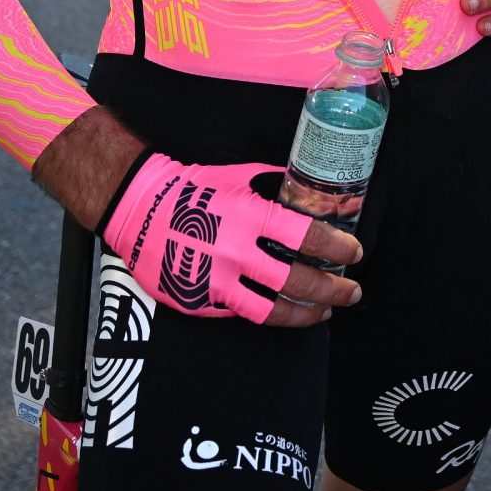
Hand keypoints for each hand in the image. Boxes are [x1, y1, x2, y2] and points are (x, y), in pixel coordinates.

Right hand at [100, 151, 361, 326]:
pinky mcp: (197, 302)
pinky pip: (238, 313)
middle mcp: (233, 253)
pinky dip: (264, 312)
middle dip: (331, 290)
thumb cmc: (191, 188)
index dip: (336, 248)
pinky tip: (280, 309)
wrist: (137, 208)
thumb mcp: (237, 176)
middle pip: (295, 282)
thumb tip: (309, 188)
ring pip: (270, 311)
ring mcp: (214, 282)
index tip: (354, 253)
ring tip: (323, 312)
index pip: (305, 238)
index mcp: (248, 218)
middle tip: (351, 292)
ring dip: (304, 314)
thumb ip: (273, 184)